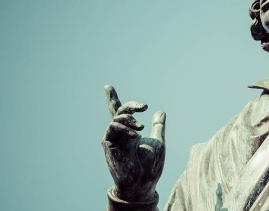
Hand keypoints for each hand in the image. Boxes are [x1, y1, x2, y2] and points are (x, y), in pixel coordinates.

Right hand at [102, 85, 165, 201]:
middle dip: (130, 105)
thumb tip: (160, 111)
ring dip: (129, 119)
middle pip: (118, 111)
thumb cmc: (151, 165)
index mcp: (130, 132)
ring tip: (141, 127)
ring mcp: (114, 138)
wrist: (144, 180)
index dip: (113, 99)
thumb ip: (158, 126)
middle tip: (143, 106)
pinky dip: (124, 128)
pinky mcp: (109, 143)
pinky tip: (135, 135)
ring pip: (117, 118)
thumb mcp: (158, 141)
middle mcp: (120, 134)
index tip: (107, 86)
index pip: (121, 113)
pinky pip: (112, 128)